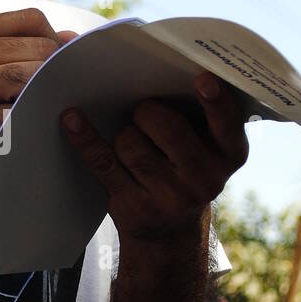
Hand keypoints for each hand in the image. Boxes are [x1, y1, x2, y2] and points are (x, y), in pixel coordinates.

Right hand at [0, 9, 77, 220]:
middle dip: (54, 72)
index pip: (32, 20)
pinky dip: (35, 123)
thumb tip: (70, 39)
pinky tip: (23, 134)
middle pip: (43, 48)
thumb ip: (9, 52)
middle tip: (42, 97)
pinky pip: (31, 114)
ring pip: (40, 78)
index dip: (53, 41)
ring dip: (45, 98)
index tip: (51, 65)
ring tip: (29, 114)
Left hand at [59, 71, 248, 243]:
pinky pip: (103, 163)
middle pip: (171, 131)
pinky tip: (71, 119)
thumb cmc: (184, 165)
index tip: (202, 77)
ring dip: (125, 133)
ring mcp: (169, 197)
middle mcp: (206, 180)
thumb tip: (156, 71)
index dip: (215, 101)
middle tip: (143, 110)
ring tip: (132, 139)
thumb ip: (197, 112)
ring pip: (133, 146)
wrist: (169, 230)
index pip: (227, 125)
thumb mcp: (205, 145)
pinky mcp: (133, 206)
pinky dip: (85, 138)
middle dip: (149, 112)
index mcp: (230, 154)